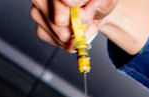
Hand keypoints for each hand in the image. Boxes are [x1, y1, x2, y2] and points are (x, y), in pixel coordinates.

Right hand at [29, 0, 148, 55]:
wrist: (110, 6)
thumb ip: (92, 0)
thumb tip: (71, 2)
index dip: (57, 5)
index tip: (69, 18)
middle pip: (38, 6)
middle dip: (59, 24)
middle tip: (75, 34)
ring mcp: (44, 4)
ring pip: (40, 21)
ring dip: (62, 35)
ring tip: (82, 36)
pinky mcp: (44, 19)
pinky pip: (43, 33)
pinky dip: (60, 41)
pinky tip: (75, 39)